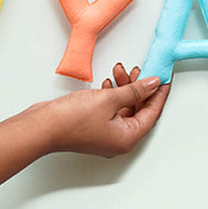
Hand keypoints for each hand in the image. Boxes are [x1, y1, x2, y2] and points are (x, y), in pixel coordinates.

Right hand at [27, 63, 169, 157]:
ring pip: (124, 108)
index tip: (165, 76)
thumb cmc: (72, 120)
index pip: (152, 112)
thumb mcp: (109, 99)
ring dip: (125, 88)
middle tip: (141, 69)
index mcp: (127, 137)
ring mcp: (105, 134)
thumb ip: (134, 91)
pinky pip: (111, 109)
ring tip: (121, 70)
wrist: (42, 126)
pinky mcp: (93, 127)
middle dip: (140, 87)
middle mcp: (118, 139)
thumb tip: (153, 84)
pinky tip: (109, 82)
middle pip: (139, 110)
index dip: (159, 93)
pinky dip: (113, 94)